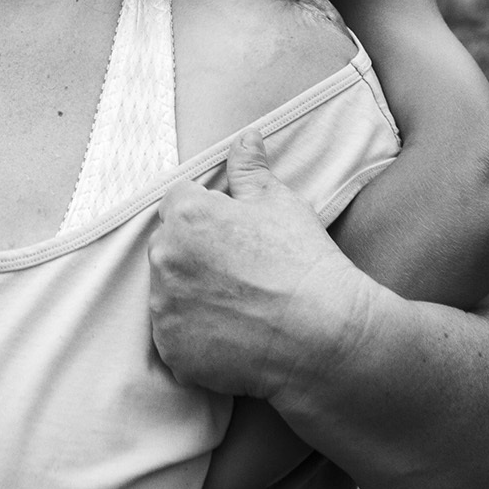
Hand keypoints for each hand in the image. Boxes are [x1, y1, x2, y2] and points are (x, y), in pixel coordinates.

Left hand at [149, 131, 370, 402]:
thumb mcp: (280, 203)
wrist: (324, 334)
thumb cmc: (303, 261)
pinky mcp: (172, 350)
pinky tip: (231, 333)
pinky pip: (175, 336)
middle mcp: (165, 258)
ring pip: (167, 292)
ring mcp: (165, 308)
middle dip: (193, 252)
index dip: (206, 213)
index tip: (232, 233)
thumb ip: (250, 169)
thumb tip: (245, 137)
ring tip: (237, 304)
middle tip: (238, 270)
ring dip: (190, 294)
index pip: (178, 201)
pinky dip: (194, 335)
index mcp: (187, 214)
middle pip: (168, 246)